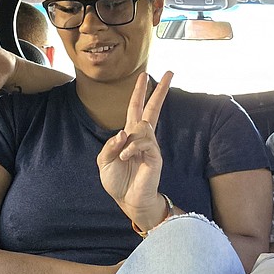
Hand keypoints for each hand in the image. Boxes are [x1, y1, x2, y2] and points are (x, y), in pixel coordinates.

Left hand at [97, 71, 171, 228]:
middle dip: (160, 90)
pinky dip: (131, 149)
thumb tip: (123, 133)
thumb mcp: (104, 162)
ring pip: (142, 127)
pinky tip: (125, 158)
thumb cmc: (117, 181)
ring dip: (129, 141)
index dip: (139, 92)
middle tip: (170, 72)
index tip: (145, 75)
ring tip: (122, 158)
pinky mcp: (155, 156)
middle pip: (153, 109)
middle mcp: (142, 138)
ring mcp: (150, 146)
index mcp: (129, 136)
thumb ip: (109, 145)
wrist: (128, 200)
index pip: (136, 109)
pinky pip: (144, 143)